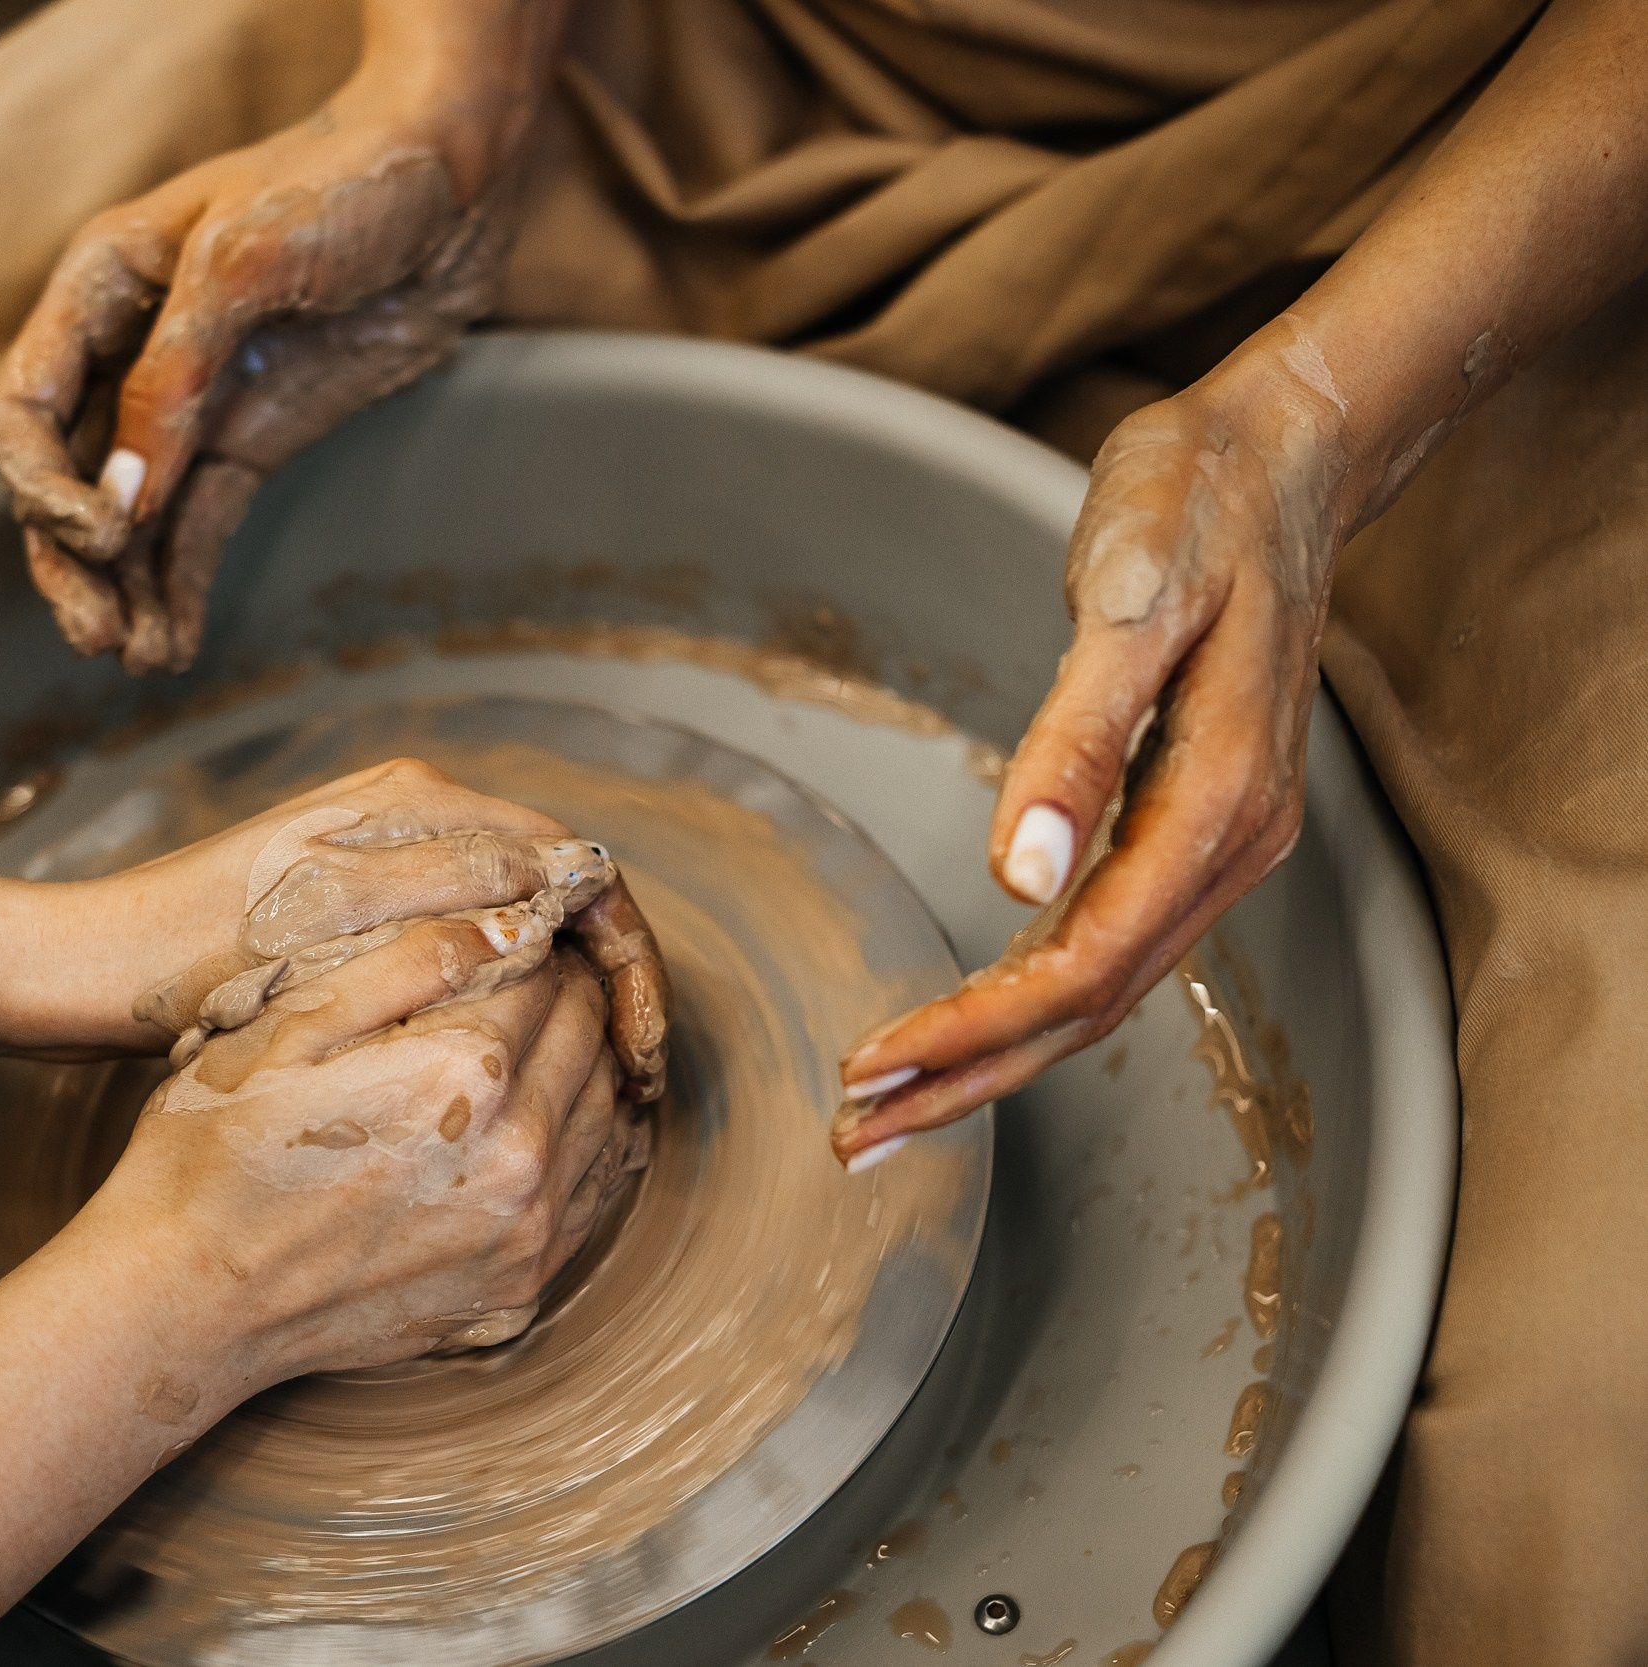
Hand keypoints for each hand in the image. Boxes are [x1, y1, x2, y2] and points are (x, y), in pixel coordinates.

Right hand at [0, 7, 560, 672]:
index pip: (24, 410)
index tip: (101, 532)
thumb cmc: (346, 179)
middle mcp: (127, 352)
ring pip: (126, 519)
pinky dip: (180, 586)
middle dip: (73, 564)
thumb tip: (122, 494)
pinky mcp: (248, 440)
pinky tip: (174, 645)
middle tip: (96, 636)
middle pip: (61, 481)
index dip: (42, 485)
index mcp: (100, 288)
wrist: (457, 179)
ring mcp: (188, 404)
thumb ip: (174, 373)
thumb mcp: (247, 259)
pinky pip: (195, 528)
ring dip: (123, 592)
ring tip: (138, 658)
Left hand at [52, 756, 669, 1099]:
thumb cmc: (188, 951)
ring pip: (524, 935)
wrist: (84, 974)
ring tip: (598, 1094)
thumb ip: (448, 891)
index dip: (624, 958)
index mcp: (418, 801)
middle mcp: (415, 821)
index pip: (573, 866)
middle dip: (610, 987)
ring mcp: (391, 871)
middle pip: (560, 899)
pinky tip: (522, 1080)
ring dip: (570, 1008)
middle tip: (638, 1083)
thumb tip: (566, 882)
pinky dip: (514, 1015)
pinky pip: (476, 959)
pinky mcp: (364, 922)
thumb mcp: (325, 924)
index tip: (642, 1045)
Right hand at [83, 919, 639, 1374]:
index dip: (528, 939)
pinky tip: (546, 1117)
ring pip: (607, 1111)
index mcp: (463, 1073)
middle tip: (527, 974)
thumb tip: (509, 921)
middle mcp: (516, 1155)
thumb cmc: (216, 1151)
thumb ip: (405, 961)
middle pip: (590, 1037)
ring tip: (535, 1038)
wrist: (188, 1301)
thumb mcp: (287, 1025)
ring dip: (585, 1062)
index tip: (508, 931)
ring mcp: (525, 1231)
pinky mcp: (520, 1284)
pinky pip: (596, 1191)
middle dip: (567, 993)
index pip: (545, 973)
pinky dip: (588, 1140)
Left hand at [832, 343, 1338, 1162]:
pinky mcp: (1190, 823)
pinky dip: (1030, 996)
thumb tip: (1020, 875)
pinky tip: (970, 1023)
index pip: (1084, 964)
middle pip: (1092, 1008)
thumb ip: (1075, 738)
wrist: (1273, 455)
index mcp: (1219, 803)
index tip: (874, 1068)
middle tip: (859, 1135)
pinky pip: (1109, 942)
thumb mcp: (1130, 596)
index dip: (976, 1030)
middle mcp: (1230, 845)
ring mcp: (1217, 842)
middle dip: (972, 1078)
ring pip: (1100, 988)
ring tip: (891, 1106)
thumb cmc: (1193, 505)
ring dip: (995, 1055)